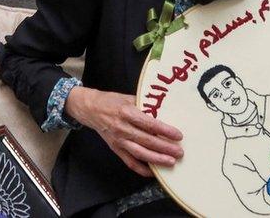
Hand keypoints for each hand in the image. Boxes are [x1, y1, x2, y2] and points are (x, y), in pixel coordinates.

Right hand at [65, 87, 182, 176]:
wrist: (90, 109)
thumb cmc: (112, 101)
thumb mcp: (128, 97)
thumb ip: (145, 105)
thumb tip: (164, 111)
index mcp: (127, 112)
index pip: (149, 124)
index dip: (164, 130)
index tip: (178, 135)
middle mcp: (122, 128)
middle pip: (147, 141)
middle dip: (165, 148)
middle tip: (179, 152)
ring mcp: (119, 140)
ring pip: (140, 153)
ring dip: (156, 159)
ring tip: (171, 162)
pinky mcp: (116, 149)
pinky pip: (130, 162)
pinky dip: (142, 169)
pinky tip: (154, 171)